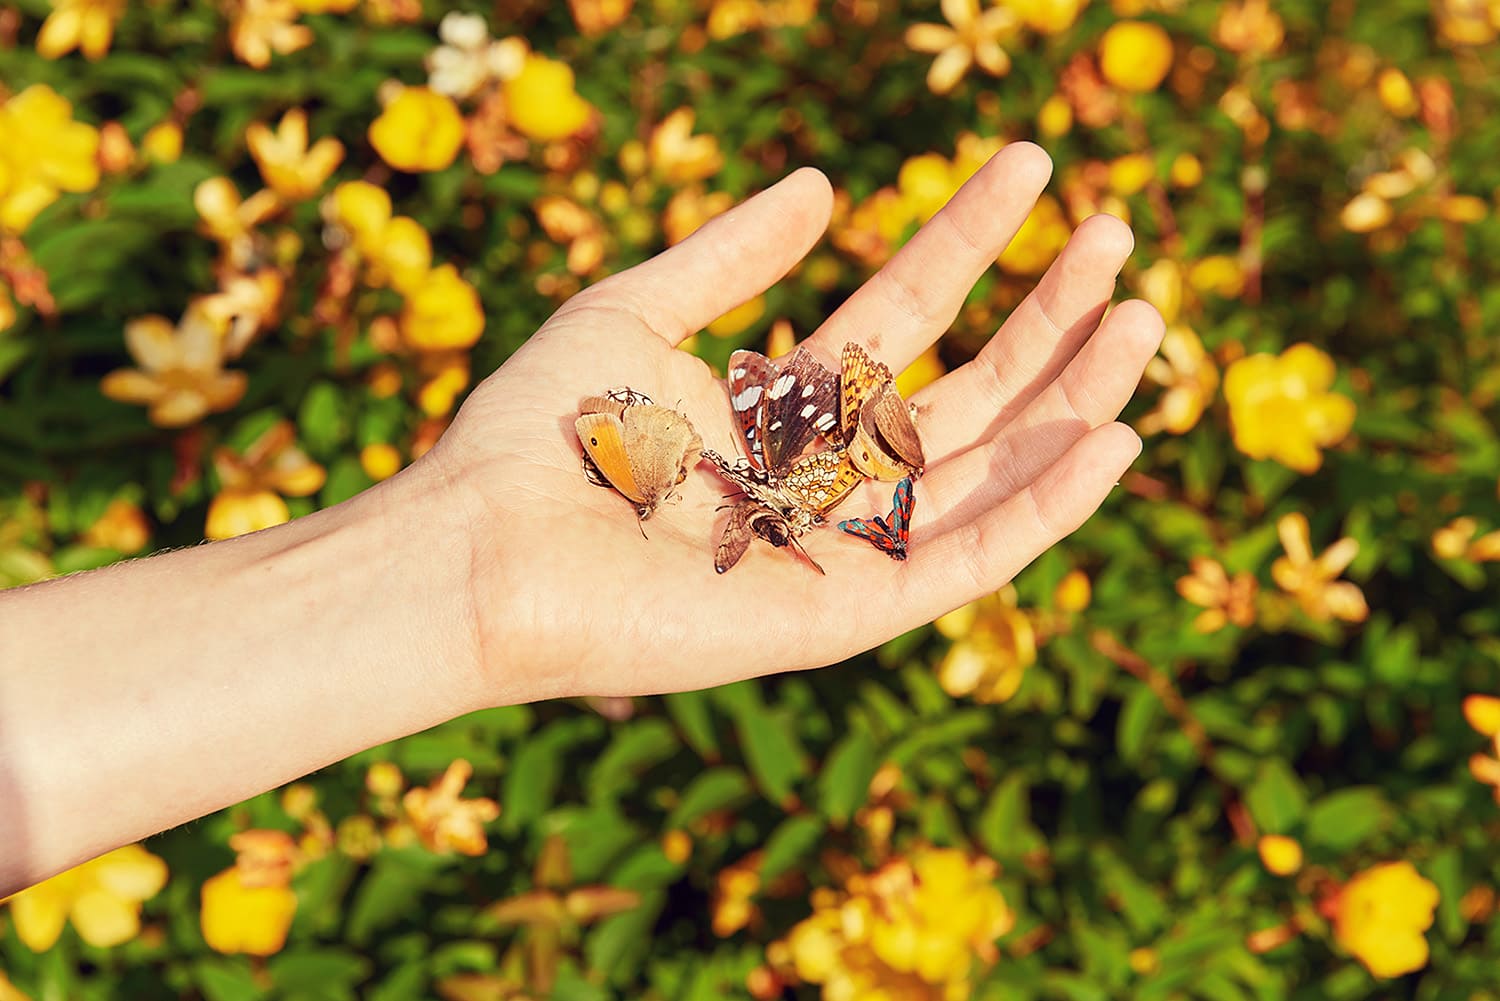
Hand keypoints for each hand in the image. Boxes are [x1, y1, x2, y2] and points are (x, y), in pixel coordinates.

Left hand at [424, 144, 1163, 701]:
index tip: (1029, 168)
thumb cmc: (542, 434)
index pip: (905, 312)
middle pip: (968, 391)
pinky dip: (1044, 509)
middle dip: (1046, 317)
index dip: (969, 238)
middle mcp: (826, 476)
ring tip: (1142, 314)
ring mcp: (845, 547)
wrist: (485, 548)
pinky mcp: (850, 613)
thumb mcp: (634, 311)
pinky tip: (1112, 439)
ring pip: (988, 470)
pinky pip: (968, 560)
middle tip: (1118, 236)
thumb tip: (824, 185)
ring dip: (1071, 399)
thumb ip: (730, 254)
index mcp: (783, 406)